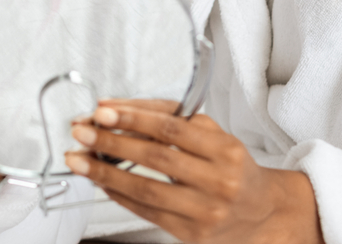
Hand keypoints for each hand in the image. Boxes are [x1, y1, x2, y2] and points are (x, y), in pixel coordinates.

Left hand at [65, 100, 323, 243]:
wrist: (262, 212)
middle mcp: (217, 181)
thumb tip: (119, 109)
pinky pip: (146, 211)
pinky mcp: (190, 233)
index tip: (103, 110)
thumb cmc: (232, 167)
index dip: (133, 118)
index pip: (171, 128)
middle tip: (82, 131)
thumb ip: (172, 120)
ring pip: (145, 189)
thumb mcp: (214, 135)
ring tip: (80, 160)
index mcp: (225, 149)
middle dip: (111, 142)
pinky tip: (102, 181)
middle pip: (155, 158)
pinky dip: (119, 194)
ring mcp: (204, 211)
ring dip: (105, 172)